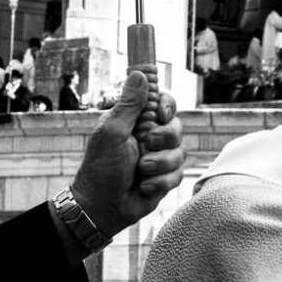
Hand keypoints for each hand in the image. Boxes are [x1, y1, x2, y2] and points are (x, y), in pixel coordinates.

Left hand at [71, 72, 186, 234]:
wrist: (102, 208)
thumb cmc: (101, 169)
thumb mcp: (112, 132)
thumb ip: (128, 105)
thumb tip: (138, 73)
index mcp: (135, 121)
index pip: (162, 102)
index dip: (167, 105)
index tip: (161, 113)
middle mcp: (150, 136)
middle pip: (177, 126)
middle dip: (164, 138)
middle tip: (147, 145)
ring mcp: (159, 157)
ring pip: (180, 152)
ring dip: (160, 164)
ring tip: (140, 172)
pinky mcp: (166, 177)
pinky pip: (178, 174)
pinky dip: (160, 182)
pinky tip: (143, 187)